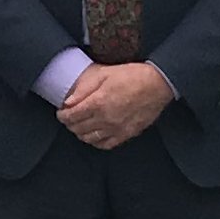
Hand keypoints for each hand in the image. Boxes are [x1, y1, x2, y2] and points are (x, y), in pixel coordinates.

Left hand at [56, 59, 175, 149]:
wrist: (158, 84)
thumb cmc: (133, 76)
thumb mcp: (105, 74)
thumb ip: (84, 88)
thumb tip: (68, 101)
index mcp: (98, 103)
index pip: (71, 116)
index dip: (62, 116)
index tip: (60, 113)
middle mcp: (105, 119)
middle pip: (78, 128)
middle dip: (69, 124)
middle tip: (68, 118)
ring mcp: (116, 129)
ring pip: (90, 138)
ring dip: (80, 133)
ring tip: (79, 126)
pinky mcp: (126, 134)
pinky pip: (106, 144)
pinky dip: (96, 142)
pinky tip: (95, 136)